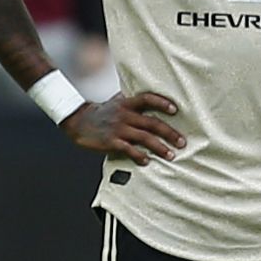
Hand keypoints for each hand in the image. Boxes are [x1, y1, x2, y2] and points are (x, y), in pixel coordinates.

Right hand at [66, 90, 187, 164]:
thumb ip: (133, 102)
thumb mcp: (117, 102)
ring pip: (144, 138)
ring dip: (159, 147)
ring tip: (171, 155)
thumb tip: (152, 100)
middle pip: (152, 122)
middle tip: (182, 142)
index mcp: (127, 103)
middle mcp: (124, 115)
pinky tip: (147, 161)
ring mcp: (118, 128)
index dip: (162, 103)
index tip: (176, 110)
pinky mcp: (111, 142)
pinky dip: (139, 156)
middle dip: (169, 133)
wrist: (78, 121)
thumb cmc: (102, 112)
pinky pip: (128, 149)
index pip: (147, 99)